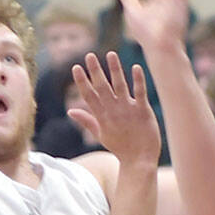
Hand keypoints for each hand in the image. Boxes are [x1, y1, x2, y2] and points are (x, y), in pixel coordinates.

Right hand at [66, 50, 159, 170]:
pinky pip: (140, 93)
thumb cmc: (120, 147)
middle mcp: (113, 112)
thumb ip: (86, 120)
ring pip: (120, 86)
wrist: (139, 160)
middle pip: (102, 88)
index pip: (89, 96)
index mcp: (102, 117)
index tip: (76, 67)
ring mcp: (128, 111)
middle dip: (95, 71)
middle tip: (89, 55)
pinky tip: (135, 67)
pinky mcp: (143, 111)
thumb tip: (70, 111)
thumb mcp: (100, 134)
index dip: (82, 81)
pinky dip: (138, 81)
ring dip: (115, 70)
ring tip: (111, 54)